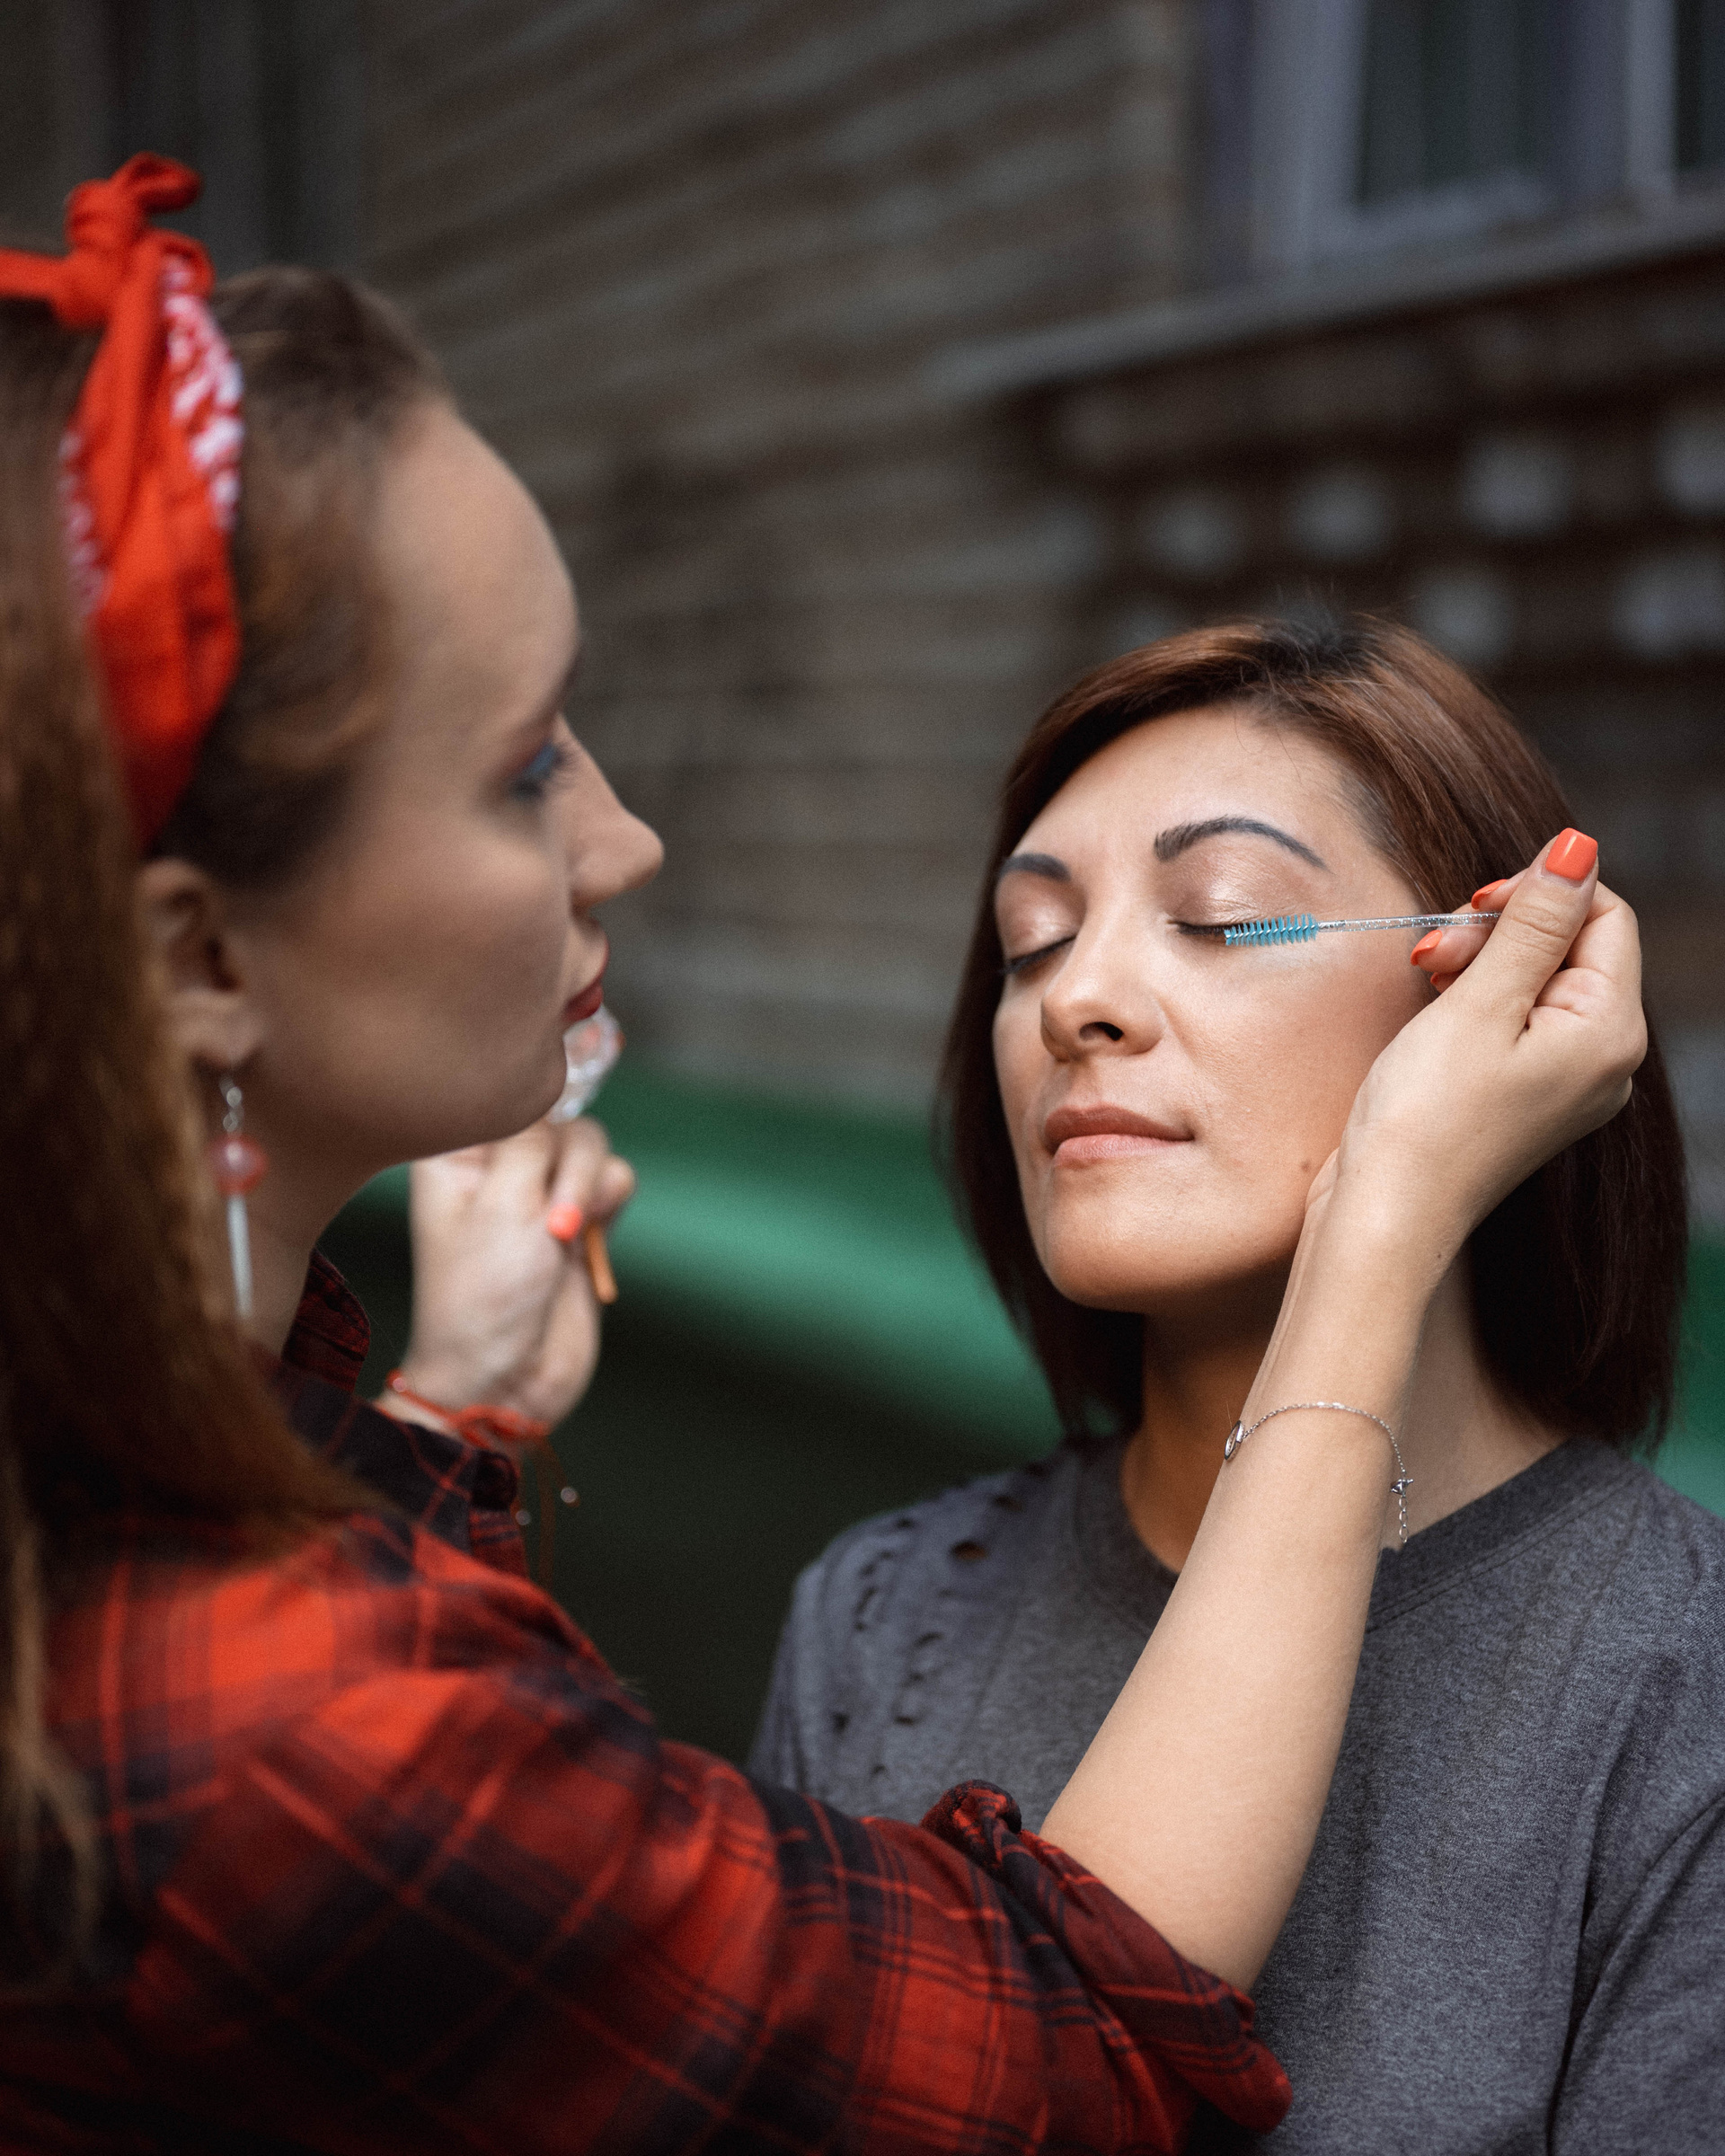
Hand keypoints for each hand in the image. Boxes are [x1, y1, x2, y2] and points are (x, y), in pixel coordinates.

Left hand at [386, 1116, 634, 1427]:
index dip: (527, 1110)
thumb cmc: (482, 1294)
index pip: (499, 1091)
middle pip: (557, 1113)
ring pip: (591, 1143)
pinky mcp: (580, 1217)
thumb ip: (534, 1137)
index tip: (532, 1154)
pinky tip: (589, 1243)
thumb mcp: (501, 1202)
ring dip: (590, 1185)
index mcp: (453, 1151)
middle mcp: (496, 1163)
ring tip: (567, 1238)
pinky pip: (614, 1178)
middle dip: (567, 1164)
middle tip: (554, 1221)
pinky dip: (611, 1204)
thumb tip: (567, 1106)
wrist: (506, 1377)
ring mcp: (540, 1190)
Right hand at [1329, 830, 1643, 1268]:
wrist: (1385, 1215)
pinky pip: (1516, 1018)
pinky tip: (1433, 1006)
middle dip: (1497, 931)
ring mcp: (1565, 1079)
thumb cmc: (1426, 1119)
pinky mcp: (1525, 1093)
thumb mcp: (1479, 1003)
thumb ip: (1532, 922)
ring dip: (1477, 962)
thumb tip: (1577, 850)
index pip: (1605, 915)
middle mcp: (1603, 1058)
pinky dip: (1474, 999)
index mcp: (1610, 1032)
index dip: (1538, 894)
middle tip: (1432, 953)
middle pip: (1569, 946)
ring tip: (1423, 978)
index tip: (1472, 907)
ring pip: (1536, 978)